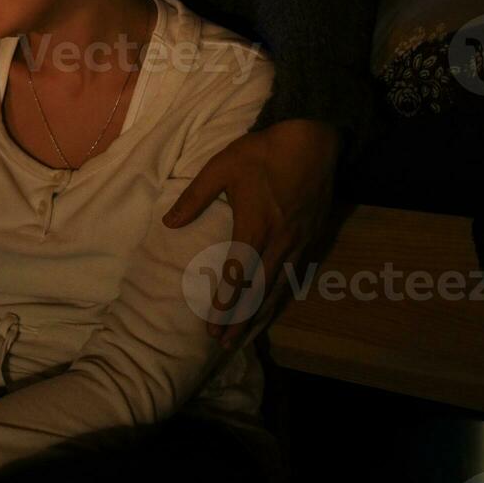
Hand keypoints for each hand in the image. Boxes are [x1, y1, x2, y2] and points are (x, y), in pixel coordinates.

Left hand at [162, 118, 340, 348]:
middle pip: (258, 291)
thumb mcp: (220, 167)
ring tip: (243, 336)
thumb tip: (170, 224)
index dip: (224, 303)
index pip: (237, 276)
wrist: (314, 139)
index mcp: (255, 227)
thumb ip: (194, 198)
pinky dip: (281, 296)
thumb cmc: (262, 151)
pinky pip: (295, 275)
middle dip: (239, 319)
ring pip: (279, 288)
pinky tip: (272, 307)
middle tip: (222, 343)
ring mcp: (300, 242)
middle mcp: (280, 242)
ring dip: (260, 314)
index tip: (210, 325)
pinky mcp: (312, 238)